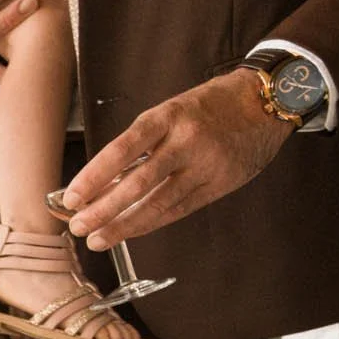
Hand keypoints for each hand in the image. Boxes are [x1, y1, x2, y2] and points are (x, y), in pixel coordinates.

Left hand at [61, 70, 294, 250]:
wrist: (267, 99)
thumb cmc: (209, 106)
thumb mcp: (171, 112)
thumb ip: (139, 146)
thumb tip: (99, 184)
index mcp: (168, 117)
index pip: (122, 150)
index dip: (94, 177)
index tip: (71, 198)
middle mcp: (187, 141)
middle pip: (138, 184)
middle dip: (104, 210)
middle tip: (79, 227)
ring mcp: (207, 164)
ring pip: (159, 204)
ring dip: (124, 226)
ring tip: (98, 239)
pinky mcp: (221, 184)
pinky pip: (179, 210)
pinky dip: (150, 223)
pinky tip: (129, 232)